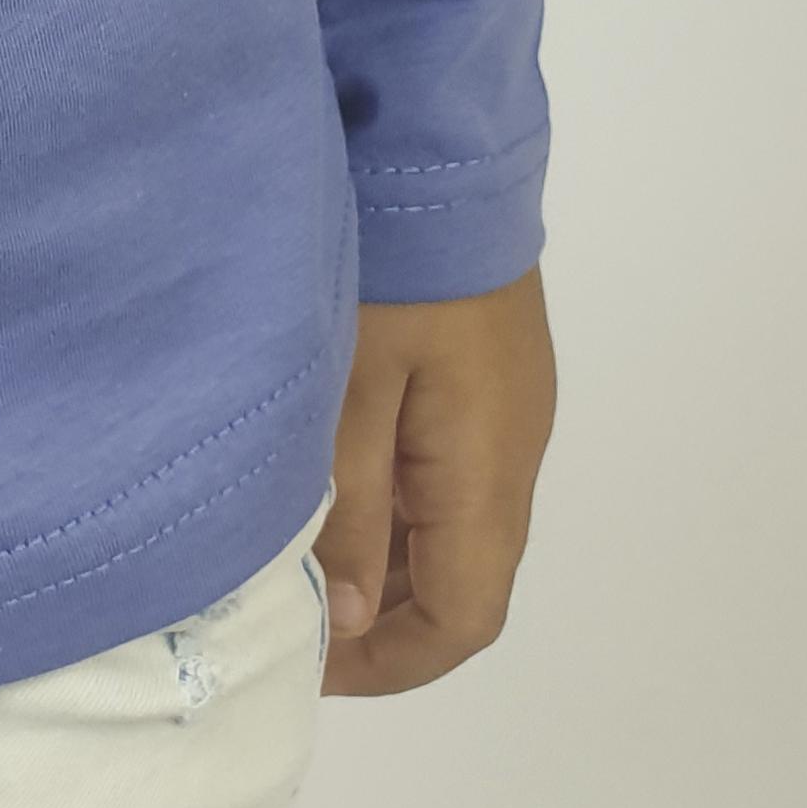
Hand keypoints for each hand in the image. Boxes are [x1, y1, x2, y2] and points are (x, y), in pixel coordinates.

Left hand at [316, 267, 556, 697]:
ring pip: (456, 524)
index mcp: (486, 471)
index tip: (310, 662)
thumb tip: (355, 620)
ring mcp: (506, 406)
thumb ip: (350, 511)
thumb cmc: (388, 268)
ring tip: (301, 553)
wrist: (436, 145)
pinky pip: (449, 468)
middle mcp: (514, 450)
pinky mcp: (487, 368)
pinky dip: (397, 499)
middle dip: (385, 618)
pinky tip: (335, 479)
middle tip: (292, 613)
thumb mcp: (346, 393)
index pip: (465, 616)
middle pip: (466, 579)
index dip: (391, 662)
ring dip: (389, 557)